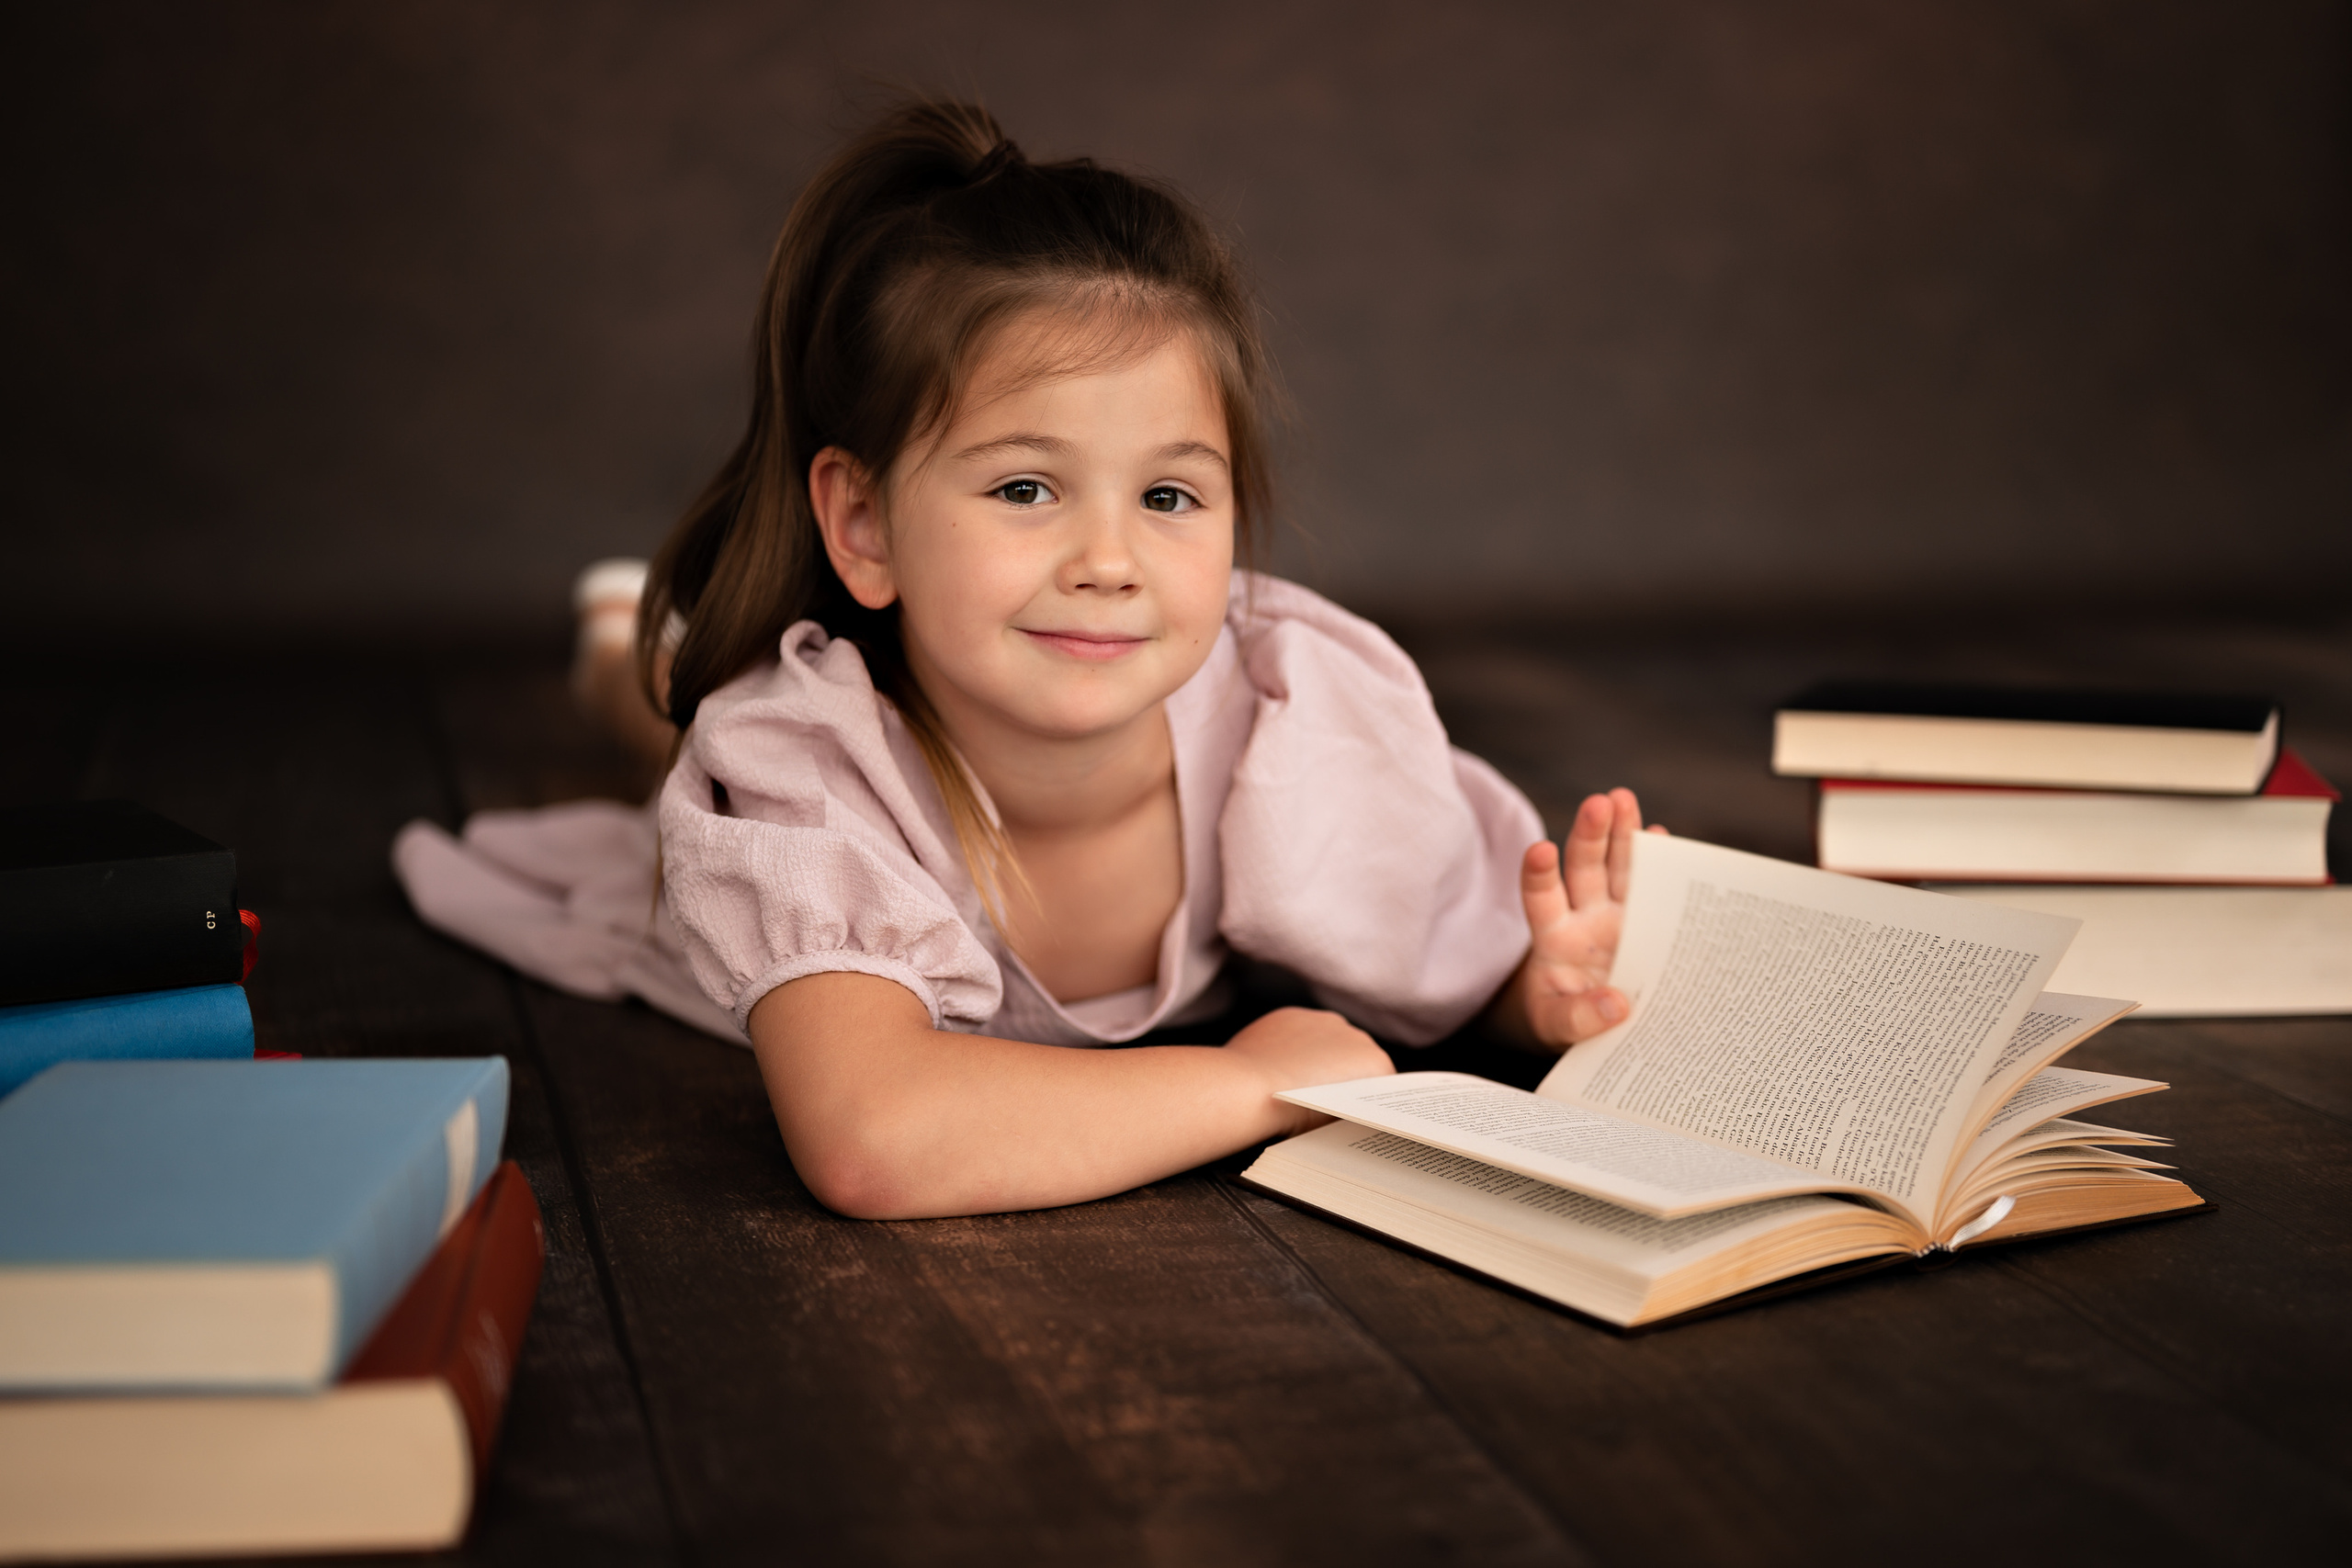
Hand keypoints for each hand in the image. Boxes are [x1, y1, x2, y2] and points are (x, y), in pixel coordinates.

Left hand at [1224, 1006, 1392, 1133]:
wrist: (1250, 1091)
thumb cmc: (1294, 1115)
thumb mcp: (1332, 1122)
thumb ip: (1347, 1108)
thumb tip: (1341, 1106)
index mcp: (1374, 1064)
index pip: (1380, 1081)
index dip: (1365, 1095)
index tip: (1352, 1106)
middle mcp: (1355, 1035)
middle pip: (1355, 1055)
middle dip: (1342, 1071)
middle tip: (1324, 1095)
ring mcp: (1322, 1020)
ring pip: (1326, 1038)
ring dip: (1318, 1053)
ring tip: (1297, 1079)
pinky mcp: (1292, 1014)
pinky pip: (1298, 1030)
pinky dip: (1292, 1043)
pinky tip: (1278, 1063)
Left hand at [1515, 787, 1665, 1048]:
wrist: (1590, 1023)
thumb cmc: (1562, 1018)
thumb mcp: (1556, 1027)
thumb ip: (1577, 1019)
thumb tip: (1617, 1006)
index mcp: (1554, 937)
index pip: (1540, 898)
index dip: (1540, 874)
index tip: (1540, 851)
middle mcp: (1584, 916)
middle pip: (1584, 867)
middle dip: (1591, 833)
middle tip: (1599, 802)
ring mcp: (1617, 913)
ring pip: (1619, 865)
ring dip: (1622, 832)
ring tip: (1622, 799)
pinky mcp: (1646, 921)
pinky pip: (1653, 886)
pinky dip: (1659, 863)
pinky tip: (1662, 837)